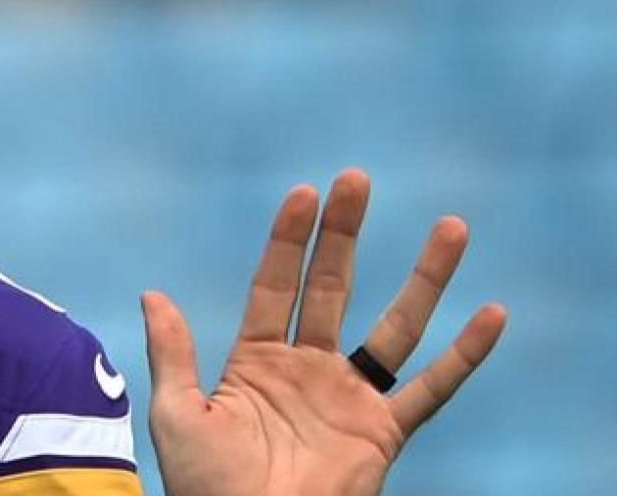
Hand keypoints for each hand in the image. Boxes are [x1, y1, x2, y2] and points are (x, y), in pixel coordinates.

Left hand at [141, 169, 506, 495]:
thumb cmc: (207, 488)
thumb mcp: (178, 414)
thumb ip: (174, 353)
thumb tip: (153, 293)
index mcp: (257, 361)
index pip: (275, 285)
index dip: (288, 240)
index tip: (304, 192)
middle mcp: (308, 369)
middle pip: (332, 287)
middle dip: (344, 234)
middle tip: (357, 179)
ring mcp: (349, 397)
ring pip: (394, 326)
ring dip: (423, 278)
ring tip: (449, 227)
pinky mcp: (383, 433)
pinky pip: (432, 389)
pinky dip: (465, 353)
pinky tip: (491, 313)